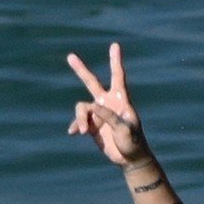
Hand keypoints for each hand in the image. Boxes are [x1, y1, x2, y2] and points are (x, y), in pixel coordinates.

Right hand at [67, 43, 151, 167]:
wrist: (129, 158)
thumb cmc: (133, 143)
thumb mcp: (124, 130)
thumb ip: (109, 117)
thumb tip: (92, 106)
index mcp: (121, 100)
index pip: (118, 77)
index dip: (115, 61)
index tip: (115, 45)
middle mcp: (108, 103)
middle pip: (92, 82)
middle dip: (81, 70)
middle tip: (70, 56)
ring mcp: (98, 113)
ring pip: (81, 107)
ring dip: (80, 118)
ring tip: (84, 131)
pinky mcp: (91, 124)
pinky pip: (78, 120)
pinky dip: (76, 125)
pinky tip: (75, 133)